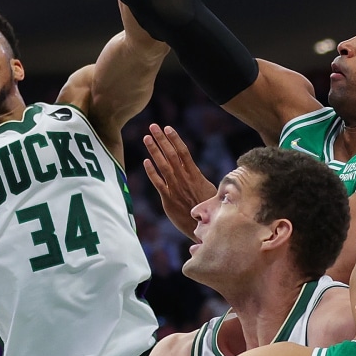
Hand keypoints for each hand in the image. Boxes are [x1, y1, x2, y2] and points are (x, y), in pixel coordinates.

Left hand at [143, 124, 215, 240]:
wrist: (207, 229)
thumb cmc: (210, 211)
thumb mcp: (210, 192)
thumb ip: (201, 181)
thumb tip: (199, 174)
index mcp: (195, 175)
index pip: (184, 152)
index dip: (175, 139)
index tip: (168, 128)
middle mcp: (184, 179)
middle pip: (172, 154)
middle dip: (162, 139)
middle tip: (153, 126)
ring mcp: (175, 189)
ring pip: (164, 165)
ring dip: (154, 150)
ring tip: (147, 137)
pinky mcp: (168, 200)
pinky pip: (158, 183)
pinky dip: (151, 172)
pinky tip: (145, 161)